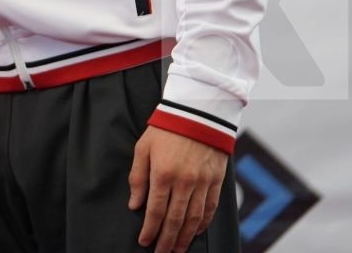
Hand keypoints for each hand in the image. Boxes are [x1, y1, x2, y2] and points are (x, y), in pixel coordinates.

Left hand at [128, 126, 228, 252]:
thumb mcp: (143, 147)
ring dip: (185, 237)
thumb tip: (134, 205)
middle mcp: (184, 182)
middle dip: (167, 240)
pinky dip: (203, 224)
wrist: (198, 112)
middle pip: (175, 219)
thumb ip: (138, 177)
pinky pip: (210, 209)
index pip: (155, 210)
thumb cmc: (166, 128)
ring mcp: (203, 183)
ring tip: (177, 249)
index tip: (144, 241)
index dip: (150, 229)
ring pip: (194, 219)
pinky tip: (196, 232)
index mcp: (163, 173)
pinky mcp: (216, 181)